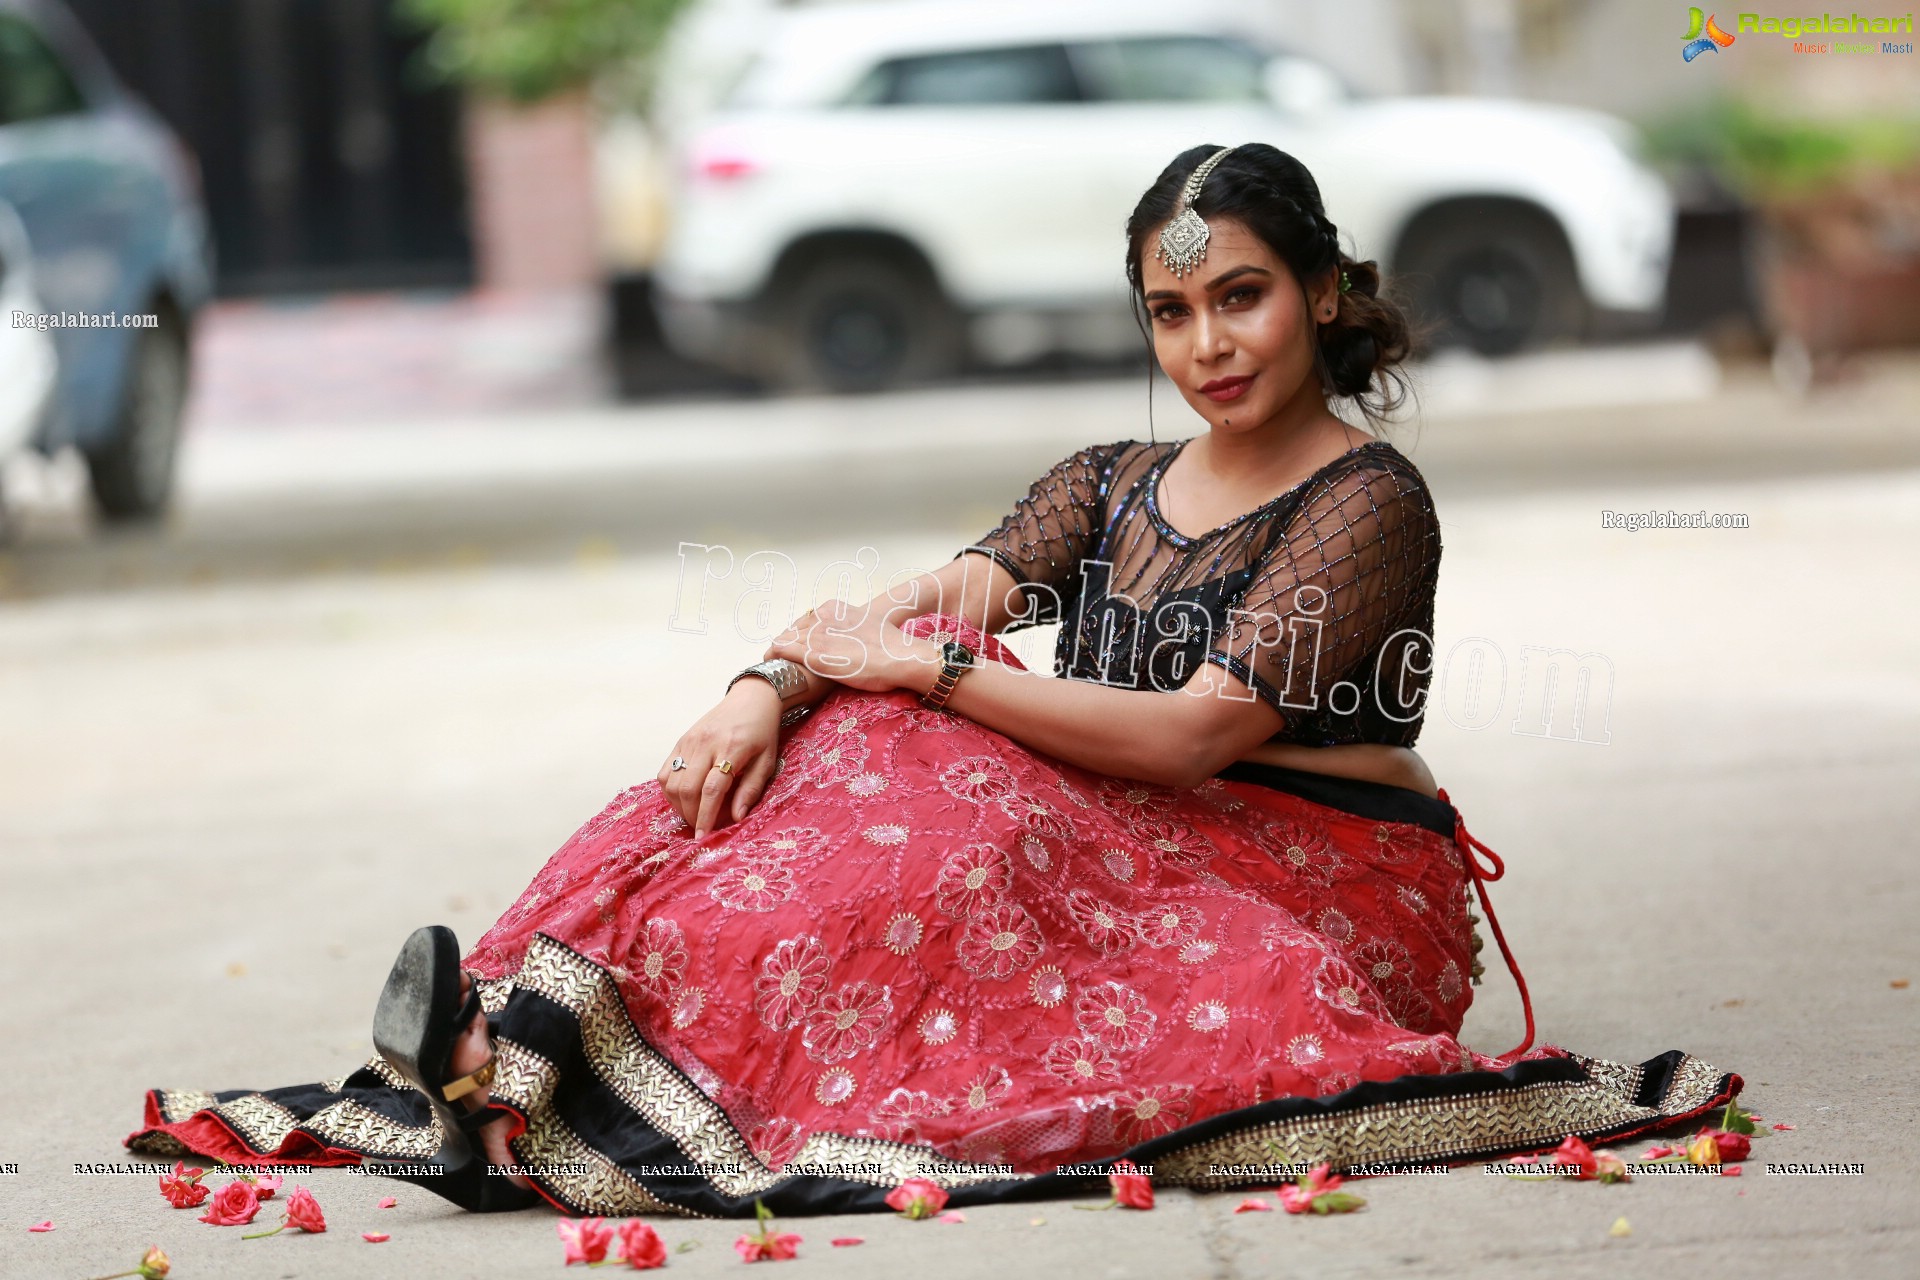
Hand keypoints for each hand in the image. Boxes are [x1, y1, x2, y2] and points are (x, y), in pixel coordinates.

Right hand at [656, 680, 782, 838]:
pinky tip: (684, 797)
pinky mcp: (681, 740)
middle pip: (687, 788)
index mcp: (732, 749)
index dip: (705, 816)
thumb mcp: (768, 761)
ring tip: (694, 813)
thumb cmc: (762, 732)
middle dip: (691, 815)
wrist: (751, 698)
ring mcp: (689, 741)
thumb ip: (751, 789)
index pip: (712, 789)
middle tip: (703, 827)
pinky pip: (665, 771)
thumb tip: (736, 818)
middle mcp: (705, 744)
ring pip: (671, 782)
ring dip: (678, 805)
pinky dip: (669, 790)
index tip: (703, 837)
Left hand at [765, 598, 935, 694]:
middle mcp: (821, 616)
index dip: (801, 636)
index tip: (800, 648)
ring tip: (776, 666)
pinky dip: (775, 659)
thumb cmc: (891, 646)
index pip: (806, 621)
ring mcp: (816, 634)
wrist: (900, 657)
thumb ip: (851, 627)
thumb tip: (849, 637)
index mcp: (833, 607)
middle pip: (793, 630)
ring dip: (779, 653)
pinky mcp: (814, 654)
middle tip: (785, 661)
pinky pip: (783, 651)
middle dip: (789, 644)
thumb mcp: (868, 624)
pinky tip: (773, 667)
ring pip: (784, 639)